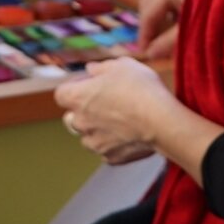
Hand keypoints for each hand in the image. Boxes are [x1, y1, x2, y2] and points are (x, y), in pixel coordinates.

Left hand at [55, 58, 178, 163]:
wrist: (162, 121)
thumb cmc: (140, 89)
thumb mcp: (122, 65)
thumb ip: (101, 68)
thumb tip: (91, 70)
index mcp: (77, 97)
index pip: (61, 94)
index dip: (75, 88)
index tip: (91, 85)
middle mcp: (80, 122)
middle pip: (71, 117)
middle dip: (83, 111)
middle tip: (106, 104)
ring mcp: (94, 143)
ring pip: (88, 136)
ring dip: (98, 129)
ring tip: (121, 121)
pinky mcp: (111, 157)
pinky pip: (106, 149)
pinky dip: (114, 143)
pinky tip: (130, 134)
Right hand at [137, 0, 188, 59]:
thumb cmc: (215, 13)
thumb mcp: (189, 31)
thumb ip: (167, 43)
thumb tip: (148, 55)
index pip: (148, 14)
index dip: (145, 36)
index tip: (145, 54)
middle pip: (149, 4)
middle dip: (149, 26)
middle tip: (153, 46)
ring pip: (161, 2)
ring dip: (161, 21)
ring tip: (167, 41)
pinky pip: (173, 0)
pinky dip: (172, 15)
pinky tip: (180, 30)